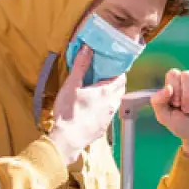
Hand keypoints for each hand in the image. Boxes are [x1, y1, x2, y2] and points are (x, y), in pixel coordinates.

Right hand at [48, 45, 125, 164]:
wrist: (67, 140)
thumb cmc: (68, 112)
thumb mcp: (71, 85)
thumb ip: (81, 66)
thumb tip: (87, 48)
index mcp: (105, 92)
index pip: (121, 78)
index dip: (119, 71)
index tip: (112, 66)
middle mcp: (111, 104)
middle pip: (121, 90)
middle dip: (116, 82)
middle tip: (106, 76)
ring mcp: (108, 118)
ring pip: (116, 102)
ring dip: (112, 95)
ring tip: (100, 91)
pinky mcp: (103, 128)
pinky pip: (109, 114)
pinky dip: (106, 108)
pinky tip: (95, 108)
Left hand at [150, 69, 188, 168]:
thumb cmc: (181, 124)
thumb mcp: (164, 116)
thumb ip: (157, 102)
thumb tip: (167, 88)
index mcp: (176, 83)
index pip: (174, 74)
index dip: (175, 89)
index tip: (176, 104)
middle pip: (187, 75)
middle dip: (186, 97)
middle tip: (187, 110)